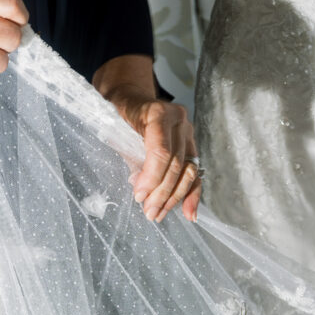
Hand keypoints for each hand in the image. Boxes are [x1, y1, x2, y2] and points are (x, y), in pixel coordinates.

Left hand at [122, 96, 201, 223]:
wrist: (132, 99)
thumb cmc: (121, 117)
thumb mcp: (119, 133)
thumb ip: (132, 159)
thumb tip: (142, 191)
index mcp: (159, 113)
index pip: (161, 152)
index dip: (152, 178)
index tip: (139, 197)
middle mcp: (179, 120)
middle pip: (176, 164)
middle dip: (162, 193)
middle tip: (149, 213)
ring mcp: (188, 132)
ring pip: (188, 171)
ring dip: (174, 198)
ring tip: (159, 214)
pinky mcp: (191, 145)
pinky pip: (195, 173)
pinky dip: (192, 194)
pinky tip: (189, 214)